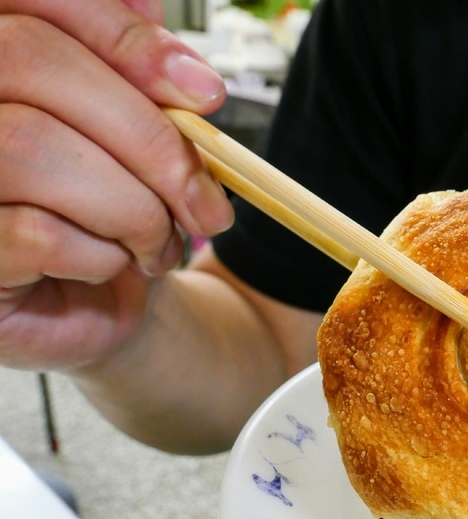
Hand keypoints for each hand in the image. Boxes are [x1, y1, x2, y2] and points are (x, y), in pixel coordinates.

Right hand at [0, 0, 233, 369]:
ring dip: (131, 207)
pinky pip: (35, 233)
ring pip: (31, 143)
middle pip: (31, 58)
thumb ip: (141, 83)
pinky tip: (109, 265)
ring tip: (158, 242)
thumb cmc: (105, 214)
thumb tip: (181, 66)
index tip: (202, 92)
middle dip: (146, 135)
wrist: (89, 306)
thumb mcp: (135, 138)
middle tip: (203, 199)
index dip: (123, 36)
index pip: (37, 0)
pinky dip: (99, 255)